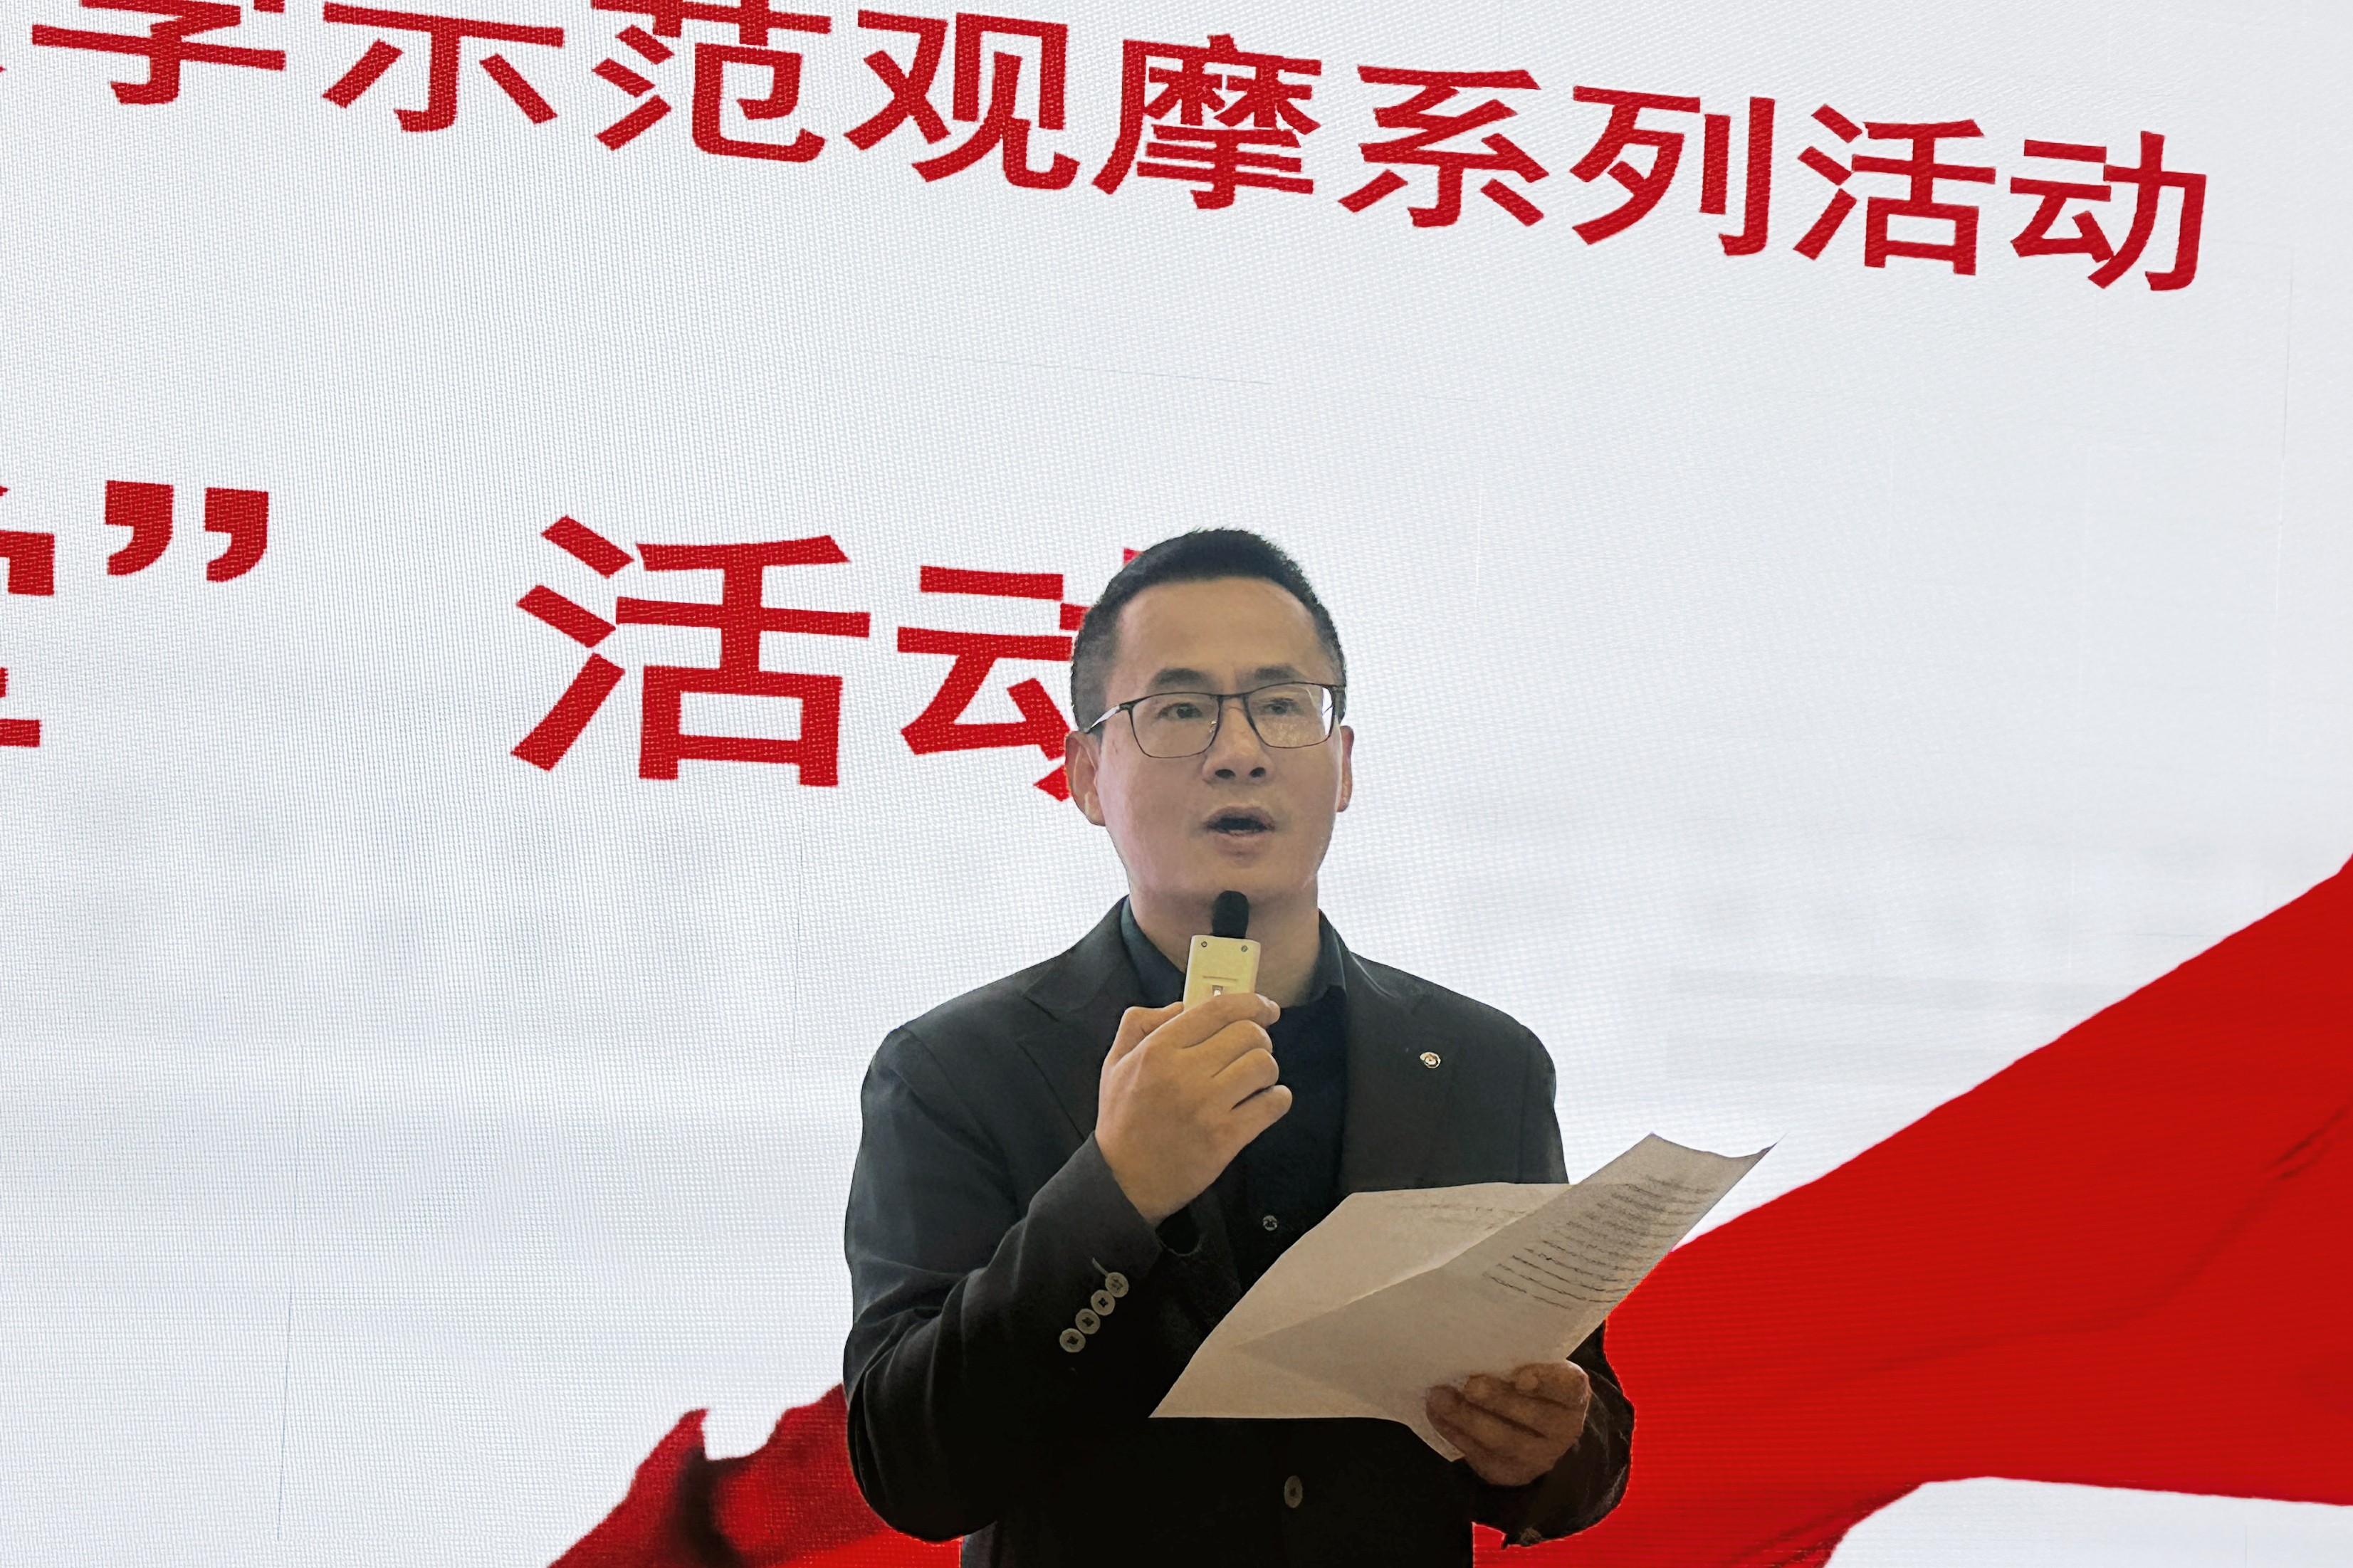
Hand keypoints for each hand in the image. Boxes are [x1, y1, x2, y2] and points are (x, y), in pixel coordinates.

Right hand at [1096, 993, 1290, 1224]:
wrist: (1123, 1180)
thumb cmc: (1123, 1120)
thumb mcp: (1116, 1062)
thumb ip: (1140, 1023)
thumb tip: (1182, 1006)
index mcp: (1158, 1049)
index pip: (1218, 1009)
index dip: (1251, 1002)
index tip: (1264, 1007)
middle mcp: (1183, 1074)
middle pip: (1249, 1034)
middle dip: (1259, 1038)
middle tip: (1253, 1049)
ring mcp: (1206, 1107)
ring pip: (1264, 1066)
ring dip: (1266, 1069)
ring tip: (1253, 1079)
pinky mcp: (1225, 1138)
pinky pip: (1272, 1105)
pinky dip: (1277, 1099)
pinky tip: (1263, 1101)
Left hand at [1426, 1361, 1591, 1488]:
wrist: (1534, 1429)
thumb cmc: (1527, 1383)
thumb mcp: (1534, 1365)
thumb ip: (1515, 1356)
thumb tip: (1473, 1342)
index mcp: (1573, 1395)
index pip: (1569, 1387)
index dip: (1547, 1382)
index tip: (1520, 1376)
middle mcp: (1563, 1429)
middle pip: (1534, 1416)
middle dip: (1497, 1400)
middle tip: (1469, 1385)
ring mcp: (1538, 1456)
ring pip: (1504, 1441)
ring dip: (1467, 1417)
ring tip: (1439, 1397)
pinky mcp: (1510, 1472)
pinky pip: (1480, 1455)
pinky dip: (1454, 1432)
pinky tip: (1437, 1414)